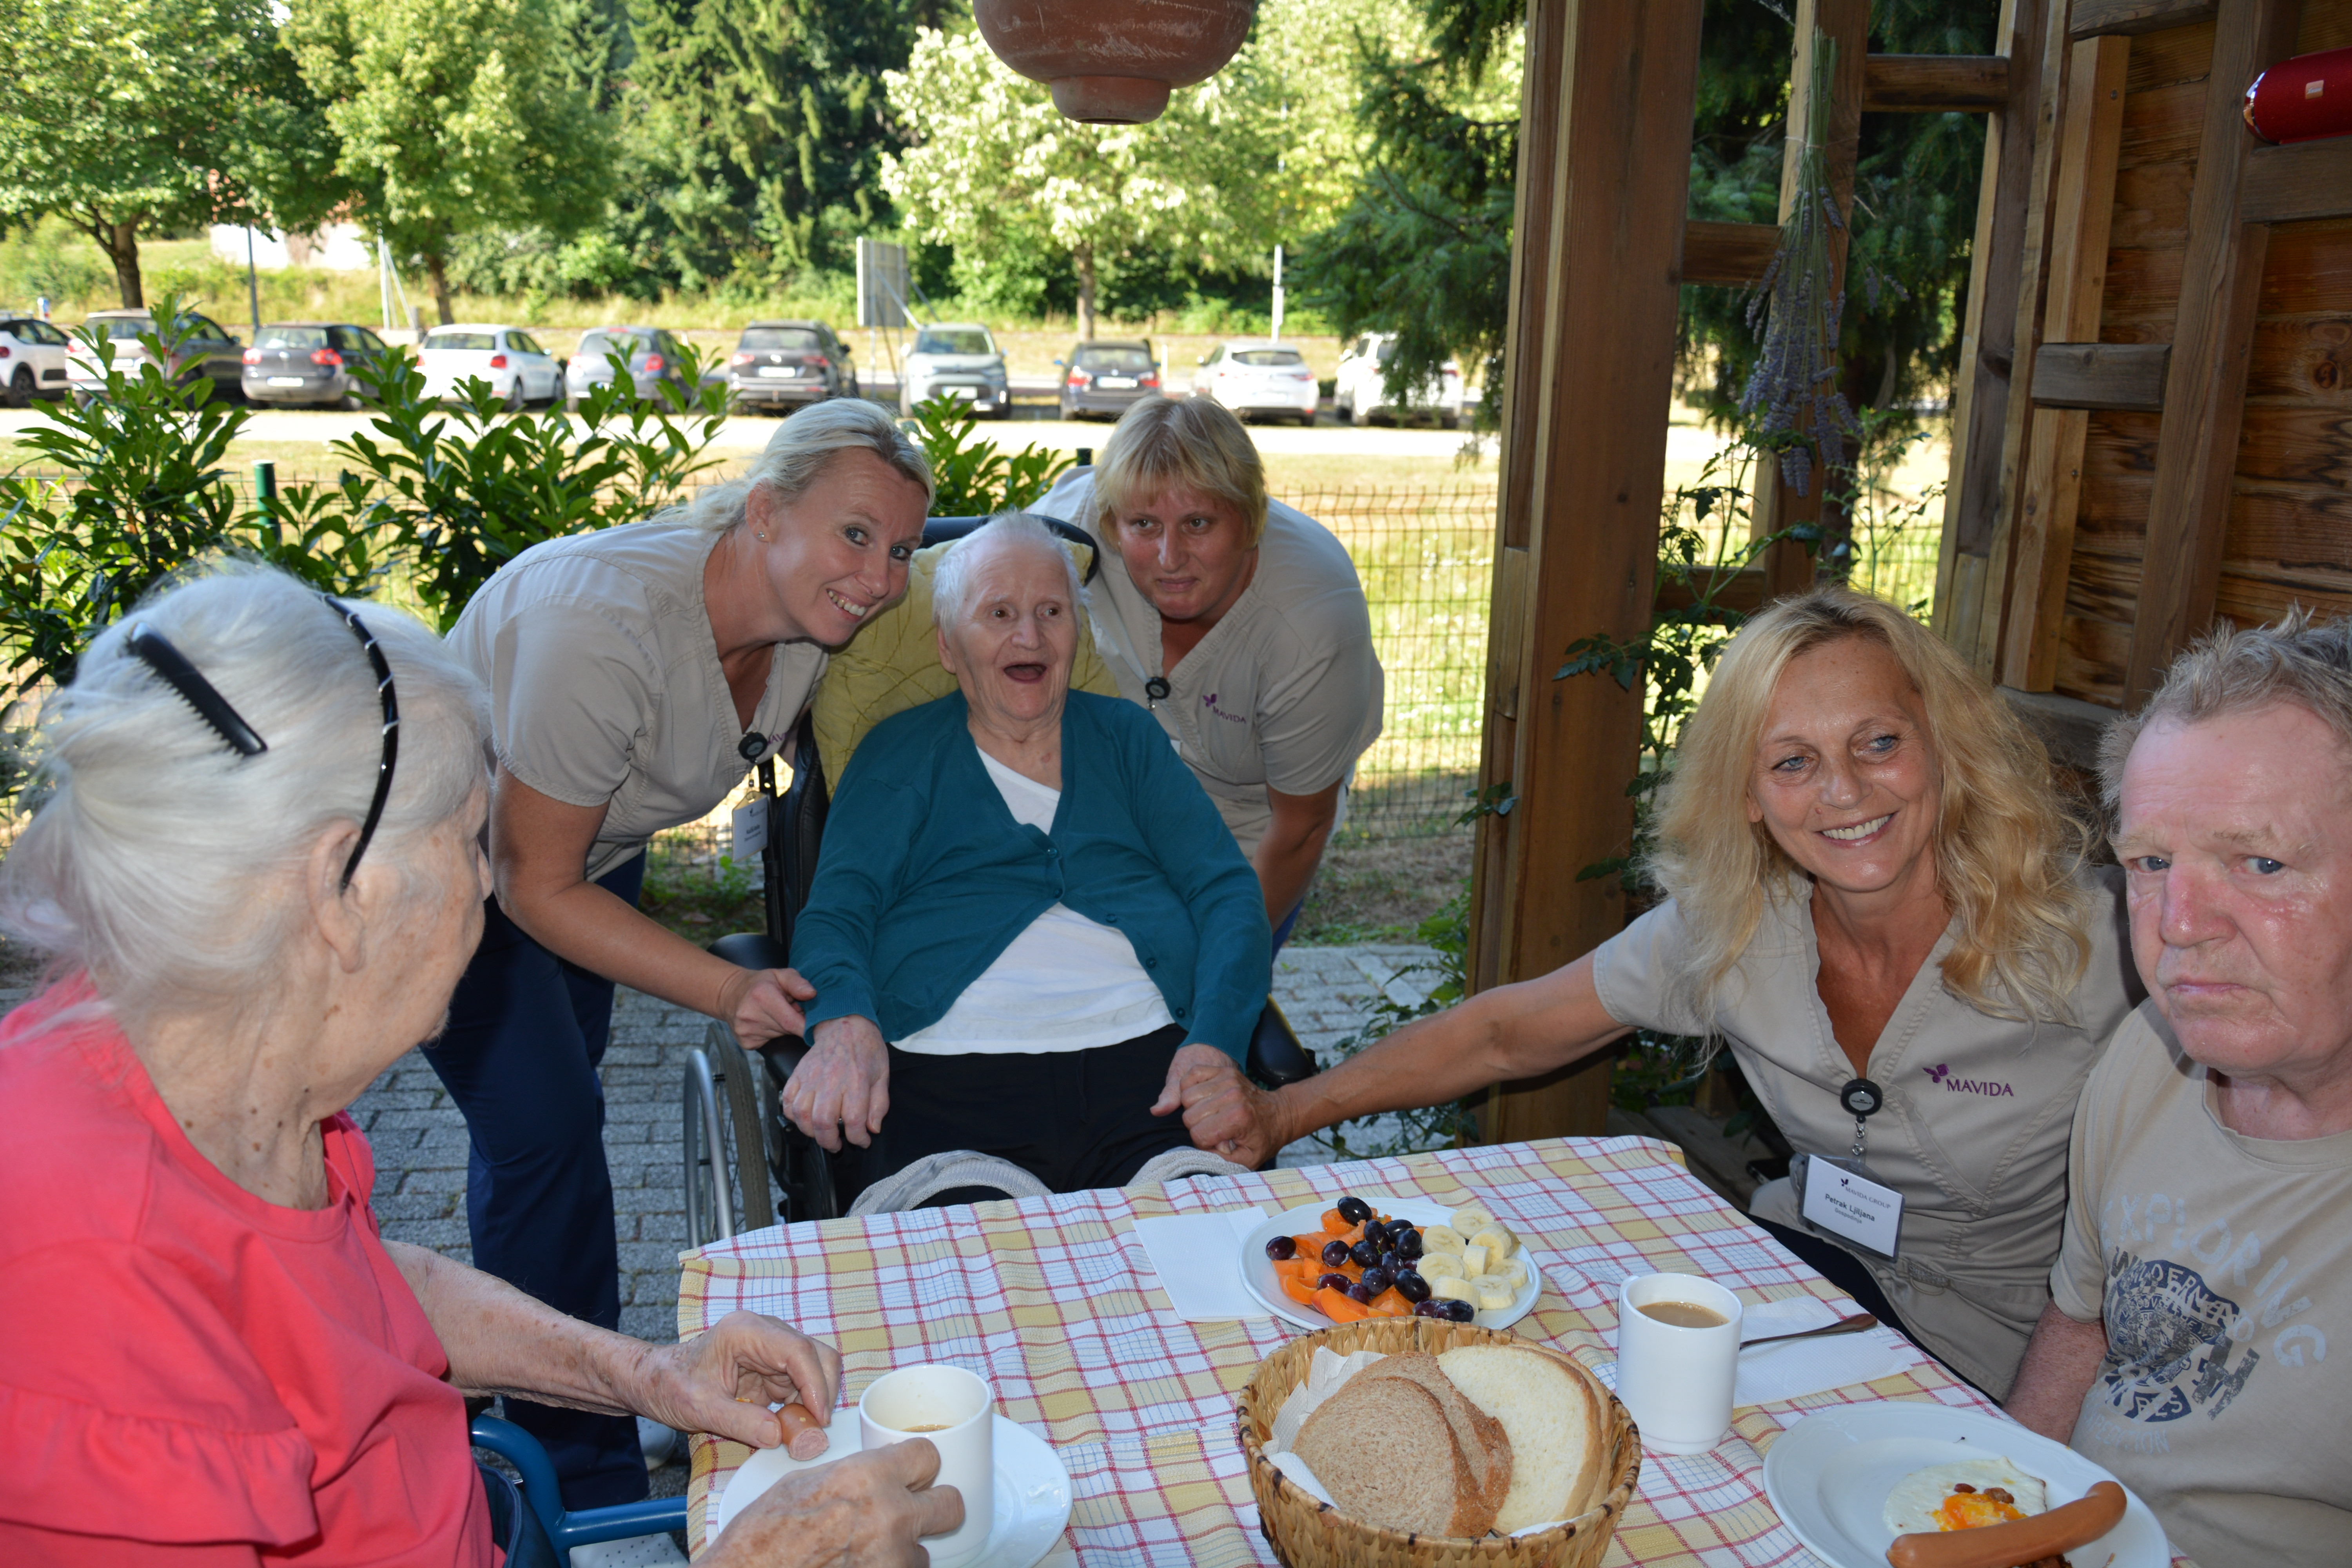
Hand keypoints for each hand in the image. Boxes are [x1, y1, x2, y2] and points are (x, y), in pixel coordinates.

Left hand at [628, 1310, 841, 1448]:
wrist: (655, 1381)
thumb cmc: (670, 1386)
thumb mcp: (700, 1409)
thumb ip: (739, 1422)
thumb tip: (778, 1436)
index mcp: (746, 1332)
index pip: (798, 1350)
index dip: (815, 1384)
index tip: (819, 1418)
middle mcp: (765, 1333)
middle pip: (815, 1355)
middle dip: (822, 1392)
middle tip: (815, 1429)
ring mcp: (771, 1349)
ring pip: (814, 1369)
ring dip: (814, 1401)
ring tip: (800, 1431)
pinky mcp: (772, 1367)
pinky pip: (800, 1384)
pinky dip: (803, 1406)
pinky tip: (790, 1426)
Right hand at [703, 1436, 962, 1567]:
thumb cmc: (763, 1533)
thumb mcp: (806, 1483)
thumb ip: (853, 1475)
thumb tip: (878, 1473)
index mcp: (868, 1476)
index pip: (929, 1455)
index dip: (919, 1465)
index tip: (912, 1474)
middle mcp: (889, 1514)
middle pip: (952, 1504)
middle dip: (934, 1507)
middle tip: (912, 1513)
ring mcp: (891, 1557)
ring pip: (924, 1552)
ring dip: (903, 1552)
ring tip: (867, 1551)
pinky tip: (860, 1566)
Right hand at [721, 966, 815, 1050]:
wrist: (730, 993)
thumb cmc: (760, 983)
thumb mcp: (780, 974)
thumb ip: (797, 983)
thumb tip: (811, 994)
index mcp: (762, 995)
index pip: (791, 1021)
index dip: (807, 1025)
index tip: (816, 1023)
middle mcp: (750, 1015)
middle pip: (787, 1029)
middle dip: (795, 1021)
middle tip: (791, 1009)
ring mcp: (745, 1031)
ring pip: (779, 1036)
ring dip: (784, 1027)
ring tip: (776, 1013)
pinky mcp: (745, 1042)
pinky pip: (769, 1042)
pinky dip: (772, 1034)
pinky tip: (765, 1022)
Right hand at [781, 1015, 889, 1151]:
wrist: (845, 1024)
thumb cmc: (866, 1050)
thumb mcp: (882, 1075)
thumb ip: (879, 1104)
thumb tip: (872, 1129)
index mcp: (856, 1081)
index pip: (853, 1121)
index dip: (857, 1139)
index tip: (862, 1141)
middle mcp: (831, 1080)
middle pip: (823, 1122)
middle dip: (829, 1141)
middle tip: (836, 1144)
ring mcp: (811, 1077)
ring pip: (802, 1115)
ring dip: (810, 1131)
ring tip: (822, 1133)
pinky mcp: (797, 1075)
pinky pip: (788, 1102)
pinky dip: (793, 1115)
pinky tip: (805, 1118)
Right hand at [1152, 1043, 1287, 1165]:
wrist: (1280, 1114)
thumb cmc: (1263, 1138)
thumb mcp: (1248, 1160)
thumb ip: (1223, 1161)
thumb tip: (1203, 1151)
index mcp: (1238, 1118)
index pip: (1198, 1134)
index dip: (1203, 1143)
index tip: (1217, 1143)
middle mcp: (1232, 1096)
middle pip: (1189, 1115)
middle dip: (1197, 1127)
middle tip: (1213, 1129)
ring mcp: (1228, 1079)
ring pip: (1186, 1096)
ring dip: (1193, 1108)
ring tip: (1209, 1114)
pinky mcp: (1224, 1070)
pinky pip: (1192, 1074)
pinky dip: (1190, 1086)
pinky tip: (1202, 1098)